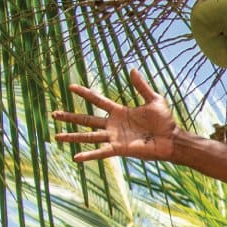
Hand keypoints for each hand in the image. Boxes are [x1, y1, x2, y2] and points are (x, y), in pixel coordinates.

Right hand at [52, 69, 183, 162]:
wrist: (171, 139)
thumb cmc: (165, 121)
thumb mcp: (154, 99)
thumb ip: (141, 86)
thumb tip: (132, 69)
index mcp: (119, 111)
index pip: (97, 100)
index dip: (85, 93)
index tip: (70, 87)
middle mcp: (113, 125)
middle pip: (86, 119)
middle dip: (70, 117)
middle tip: (54, 114)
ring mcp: (114, 137)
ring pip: (88, 136)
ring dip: (72, 137)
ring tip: (56, 136)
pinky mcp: (119, 149)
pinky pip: (101, 152)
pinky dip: (89, 155)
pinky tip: (76, 157)